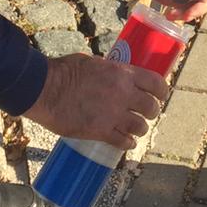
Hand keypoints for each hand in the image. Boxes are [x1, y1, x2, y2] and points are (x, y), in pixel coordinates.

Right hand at [24, 53, 166, 148]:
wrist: (44, 89)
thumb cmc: (64, 71)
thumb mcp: (94, 63)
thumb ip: (110, 72)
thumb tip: (117, 77)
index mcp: (123, 74)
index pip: (156, 83)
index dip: (162, 91)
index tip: (161, 95)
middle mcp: (123, 94)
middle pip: (151, 107)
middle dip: (151, 111)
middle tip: (147, 113)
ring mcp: (113, 114)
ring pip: (140, 126)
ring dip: (140, 128)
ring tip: (136, 128)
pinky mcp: (100, 132)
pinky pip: (123, 142)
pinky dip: (128, 143)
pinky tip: (127, 142)